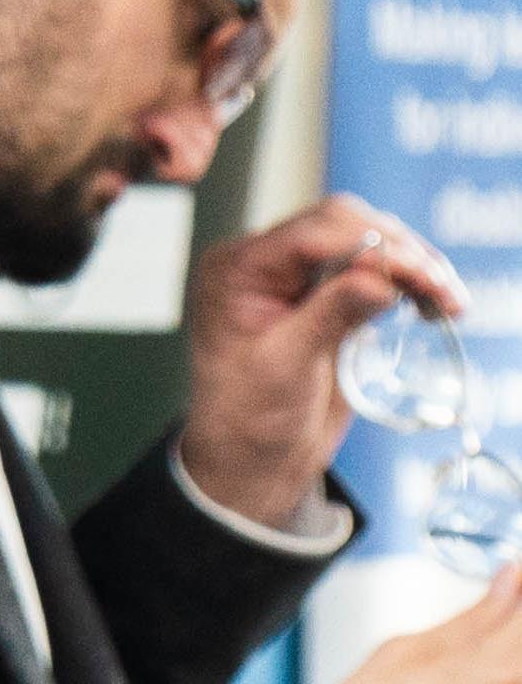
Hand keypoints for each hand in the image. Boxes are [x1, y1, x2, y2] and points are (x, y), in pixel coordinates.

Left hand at [180, 193, 458, 528]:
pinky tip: (431, 303)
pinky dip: (407, 280)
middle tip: (442, 291)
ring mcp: (296, 276)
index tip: (421, 276)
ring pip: (366, 240)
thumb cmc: (249, 418)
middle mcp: (264, 262)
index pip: (313, 233)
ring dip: (413, 264)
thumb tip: (379, 277)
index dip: (374, 246)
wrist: (252, 458)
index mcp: (237, 270)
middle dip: (400, 251)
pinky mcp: (326, 294)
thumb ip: (328, 316)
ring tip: (447, 302)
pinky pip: (374, 269)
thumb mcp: (285, 368)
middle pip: (345, 225)